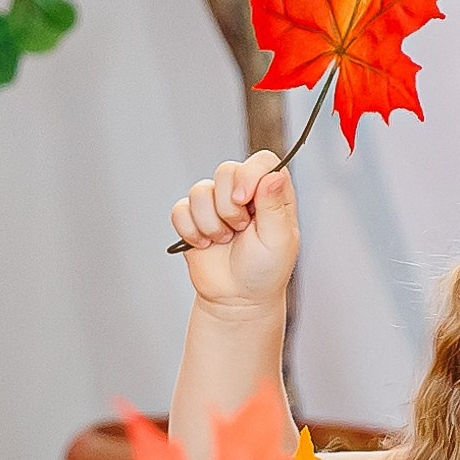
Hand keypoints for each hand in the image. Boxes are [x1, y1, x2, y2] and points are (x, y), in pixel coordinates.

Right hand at [169, 152, 299, 311]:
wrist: (238, 298)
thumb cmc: (265, 271)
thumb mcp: (279, 241)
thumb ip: (274, 206)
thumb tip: (273, 176)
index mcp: (272, 194)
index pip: (261, 161)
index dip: (248, 174)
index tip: (243, 199)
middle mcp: (244, 192)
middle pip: (226, 170)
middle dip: (228, 207)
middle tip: (239, 230)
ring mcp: (217, 203)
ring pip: (200, 191)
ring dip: (211, 224)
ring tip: (225, 241)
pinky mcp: (194, 216)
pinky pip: (180, 209)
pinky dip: (191, 231)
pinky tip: (205, 244)